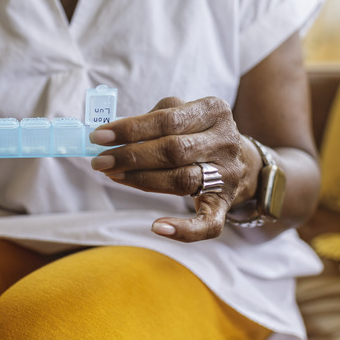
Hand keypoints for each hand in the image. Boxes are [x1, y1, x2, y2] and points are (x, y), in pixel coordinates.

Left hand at [89, 97, 255, 241]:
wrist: (240, 160)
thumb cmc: (196, 133)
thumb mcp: (183, 114)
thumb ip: (152, 119)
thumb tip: (110, 134)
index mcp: (214, 111)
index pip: (167, 119)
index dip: (131, 129)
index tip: (99, 137)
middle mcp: (225, 141)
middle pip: (174, 150)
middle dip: (132, 156)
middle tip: (101, 161)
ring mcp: (227, 174)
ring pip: (182, 180)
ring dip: (142, 180)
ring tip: (113, 176)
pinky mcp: (224, 203)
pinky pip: (208, 223)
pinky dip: (183, 229)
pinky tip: (157, 227)